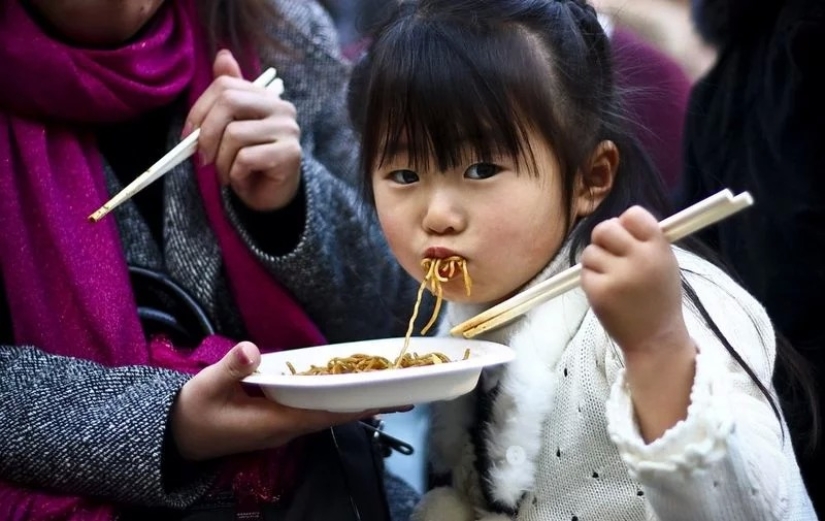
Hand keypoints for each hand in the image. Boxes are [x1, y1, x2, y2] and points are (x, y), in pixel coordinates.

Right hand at [171, 342, 377, 460]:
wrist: (176, 436)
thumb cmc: (192, 413)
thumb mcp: (205, 387)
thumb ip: (230, 369)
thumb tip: (250, 349)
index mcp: (274, 423)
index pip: (324, 416)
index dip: (355, 407)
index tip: (384, 400)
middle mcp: (285, 428)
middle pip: (333, 416)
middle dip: (364, 404)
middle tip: (400, 391)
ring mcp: (282, 426)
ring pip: (324, 413)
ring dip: (351, 401)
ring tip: (382, 386)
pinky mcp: (277, 420)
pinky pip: (312, 410)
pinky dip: (332, 398)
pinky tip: (344, 386)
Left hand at [185, 50, 301, 211]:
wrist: (270, 196)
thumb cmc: (248, 160)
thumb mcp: (231, 125)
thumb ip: (226, 95)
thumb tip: (222, 55)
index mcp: (265, 96)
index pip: (224, 86)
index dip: (199, 109)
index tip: (187, 135)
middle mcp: (281, 108)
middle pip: (229, 103)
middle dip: (206, 133)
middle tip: (201, 158)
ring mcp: (289, 130)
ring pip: (235, 134)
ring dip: (220, 161)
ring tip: (225, 173)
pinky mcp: (290, 154)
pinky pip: (246, 158)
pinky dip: (234, 173)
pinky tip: (240, 179)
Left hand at [580, 206, 690, 355]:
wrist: (655, 340)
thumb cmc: (658, 300)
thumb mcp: (665, 264)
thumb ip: (646, 241)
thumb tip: (620, 220)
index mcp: (659, 249)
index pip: (634, 214)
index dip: (626, 223)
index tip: (626, 235)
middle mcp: (639, 259)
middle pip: (605, 228)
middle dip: (604, 238)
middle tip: (611, 253)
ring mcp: (617, 276)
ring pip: (590, 251)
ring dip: (596, 262)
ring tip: (613, 279)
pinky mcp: (599, 292)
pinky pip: (584, 272)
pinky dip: (591, 279)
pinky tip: (606, 292)